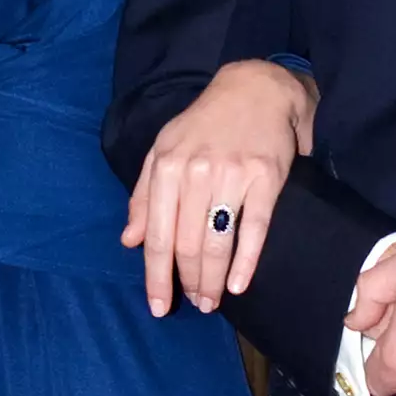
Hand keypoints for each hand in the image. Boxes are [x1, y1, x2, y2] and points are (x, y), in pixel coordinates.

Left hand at [124, 60, 317, 317]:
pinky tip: (238, 284)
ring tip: (212, 301)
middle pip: (186, 244)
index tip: (158, 306)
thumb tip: (129, 240)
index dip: (156, 276)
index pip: (157, 235)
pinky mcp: (266, 177)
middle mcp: (196, 172)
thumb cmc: (205, 124)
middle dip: (187, 283)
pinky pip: (255, 228)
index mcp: (166, 166)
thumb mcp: (164, 150)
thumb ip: (144, 196)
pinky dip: (246, 262)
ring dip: (212, 280)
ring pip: (216, 241)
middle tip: (194, 305)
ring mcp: (232, 175)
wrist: (257, 88)